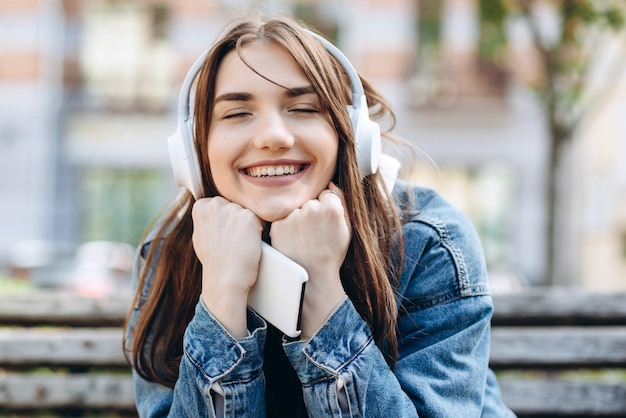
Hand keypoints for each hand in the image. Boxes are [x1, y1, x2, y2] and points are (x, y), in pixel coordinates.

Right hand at [192, 196, 262, 337]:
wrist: (225, 279)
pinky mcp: (249, 217)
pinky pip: (260, 219)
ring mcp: (233, 210)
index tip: (224, 234)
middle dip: (237, 219)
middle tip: (234, 240)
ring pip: (247, 211)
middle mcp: (216, 204)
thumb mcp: (200, 235)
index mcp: (202, 207)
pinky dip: (258, 231)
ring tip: (241, 243)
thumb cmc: (214, 261)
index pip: (220, 204)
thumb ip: (206, 219)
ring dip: (248, 224)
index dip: (225, 219)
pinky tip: (251, 243)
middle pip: (235, 205)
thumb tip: (210, 209)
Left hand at [270, 182, 350, 336]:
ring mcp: (293, 216)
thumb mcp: (347, 228)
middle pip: (309, 200)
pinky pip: (282, 218)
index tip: (325, 224)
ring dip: (296, 219)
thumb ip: (342, 200)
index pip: (325, 194)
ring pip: (294, 209)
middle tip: (313, 233)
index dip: (325, 208)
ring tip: (303, 239)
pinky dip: (285, 227)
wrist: (313, 277)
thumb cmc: (332, 253)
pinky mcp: (277, 225)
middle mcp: (311, 208)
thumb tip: (331, 183)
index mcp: (331, 207)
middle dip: (310, 212)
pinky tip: (293, 241)